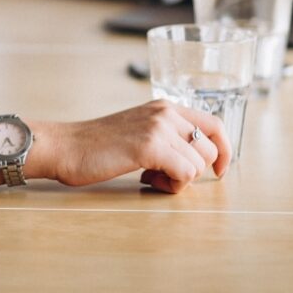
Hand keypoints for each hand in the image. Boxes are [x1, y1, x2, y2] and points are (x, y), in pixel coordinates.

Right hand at [22, 101, 229, 193]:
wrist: (68, 146)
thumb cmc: (100, 145)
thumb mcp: (140, 131)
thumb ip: (167, 138)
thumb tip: (195, 162)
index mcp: (164, 106)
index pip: (214, 124)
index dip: (224, 150)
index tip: (219, 170)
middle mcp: (165, 112)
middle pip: (210, 148)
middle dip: (195, 172)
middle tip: (166, 178)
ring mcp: (158, 127)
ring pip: (198, 164)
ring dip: (180, 181)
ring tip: (151, 178)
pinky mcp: (149, 145)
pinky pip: (185, 174)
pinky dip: (172, 186)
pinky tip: (147, 179)